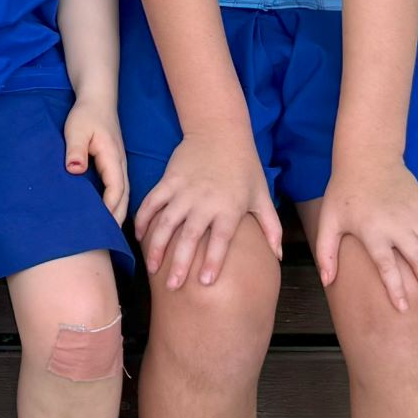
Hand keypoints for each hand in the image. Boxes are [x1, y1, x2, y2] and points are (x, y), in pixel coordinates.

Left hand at [64, 97, 129, 223]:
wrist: (97, 99)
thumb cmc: (85, 114)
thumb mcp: (76, 129)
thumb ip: (75, 149)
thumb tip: (75, 170)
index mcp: (112, 158)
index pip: (116, 190)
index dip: (110, 209)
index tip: (101, 226)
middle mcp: (120, 165)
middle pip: (124, 197)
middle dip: (117, 219)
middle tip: (107, 241)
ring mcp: (119, 165)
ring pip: (122, 194)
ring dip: (117, 213)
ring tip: (108, 234)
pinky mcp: (113, 165)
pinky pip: (117, 189)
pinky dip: (115, 203)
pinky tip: (106, 215)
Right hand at [134, 129, 283, 289]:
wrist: (220, 131)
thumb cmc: (244, 166)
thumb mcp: (261, 195)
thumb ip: (271, 227)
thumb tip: (278, 256)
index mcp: (229, 207)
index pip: (220, 240)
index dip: (213, 262)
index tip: (205, 283)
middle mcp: (204, 201)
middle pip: (189, 236)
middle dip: (180, 262)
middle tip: (173, 285)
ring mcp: (184, 190)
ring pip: (166, 222)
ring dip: (157, 245)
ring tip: (152, 267)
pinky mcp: (168, 180)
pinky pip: (152, 202)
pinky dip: (143, 218)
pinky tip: (138, 236)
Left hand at [315, 156, 417, 313]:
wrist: (368, 159)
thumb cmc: (344, 193)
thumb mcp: (329, 220)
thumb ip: (326, 252)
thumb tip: (326, 282)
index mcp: (372, 230)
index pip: (386, 266)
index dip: (396, 288)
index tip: (404, 309)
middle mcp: (398, 224)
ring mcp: (416, 216)